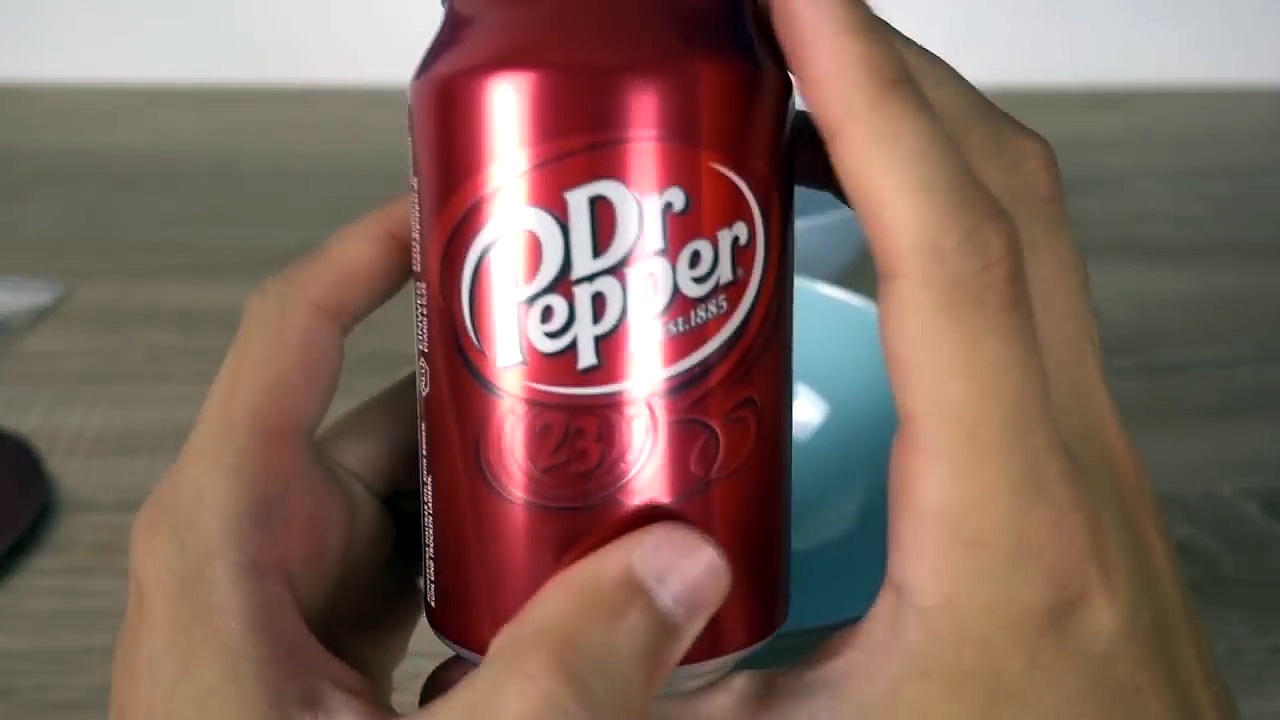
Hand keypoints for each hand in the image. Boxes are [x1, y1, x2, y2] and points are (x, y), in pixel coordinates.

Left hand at [109, 200, 733, 718]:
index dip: (376, 252)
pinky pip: (420, 578)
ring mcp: (289, 614)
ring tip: (611, 468)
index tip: (462, 208)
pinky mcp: (327, 669)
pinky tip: (571, 587)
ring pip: (412, 507)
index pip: (294, 335)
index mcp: (230, 542)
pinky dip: (494, 571)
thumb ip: (563, 669)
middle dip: (497, 391)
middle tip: (599, 362)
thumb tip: (683, 573)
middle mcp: (252, 558)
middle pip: (384, 419)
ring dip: (509, 491)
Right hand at [659, 2, 1235, 717]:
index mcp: (1001, 518)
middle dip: (890, 74)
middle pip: (1003, 195)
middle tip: (778, 31)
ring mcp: (1091, 452)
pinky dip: (945, 224)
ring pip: (1028, 233)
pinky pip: (1023, 295)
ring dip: (924, 141)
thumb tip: (556, 636)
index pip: (946, 246)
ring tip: (809, 107)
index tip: (799, 5)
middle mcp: (1071, 459)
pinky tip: (864, 247)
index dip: (871, 96)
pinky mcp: (1081, 467)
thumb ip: (664, 689)